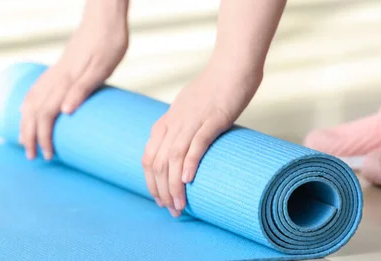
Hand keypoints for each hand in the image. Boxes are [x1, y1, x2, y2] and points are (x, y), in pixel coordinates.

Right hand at [20, 1, 128, 160]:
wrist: (105, 18)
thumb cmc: (108, 42)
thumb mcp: (102, 68)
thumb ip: (83, 88)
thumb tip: (65, 112)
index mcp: (65, 81)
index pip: (45, 116)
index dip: (43, 138)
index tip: (48, 156)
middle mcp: (56, 78)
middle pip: (33, 112)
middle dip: (29, 136)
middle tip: (32, 157)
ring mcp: (55, 72)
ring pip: (31, 101)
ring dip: (26, 123)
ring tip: (25, 139)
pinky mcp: (59, 67)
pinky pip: (36, 89)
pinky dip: (28, 104)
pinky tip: (27, 109)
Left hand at [142, 59, 262, 216]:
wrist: (232, 67)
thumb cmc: (214, 90)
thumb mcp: (188, 111)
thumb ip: (181, 129)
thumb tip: (182, 153)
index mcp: (165, 122)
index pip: (148, 158)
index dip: (152, 184)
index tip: (161, 200)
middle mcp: (173, 123)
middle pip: (157, 163)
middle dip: (162, 191)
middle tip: (173, 210)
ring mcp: (192, 121)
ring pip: (173, 158)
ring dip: (174, 186)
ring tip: (180, 205)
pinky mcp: (212, 119)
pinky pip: (196, 143)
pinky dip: (190, 162)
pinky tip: (189, 180)